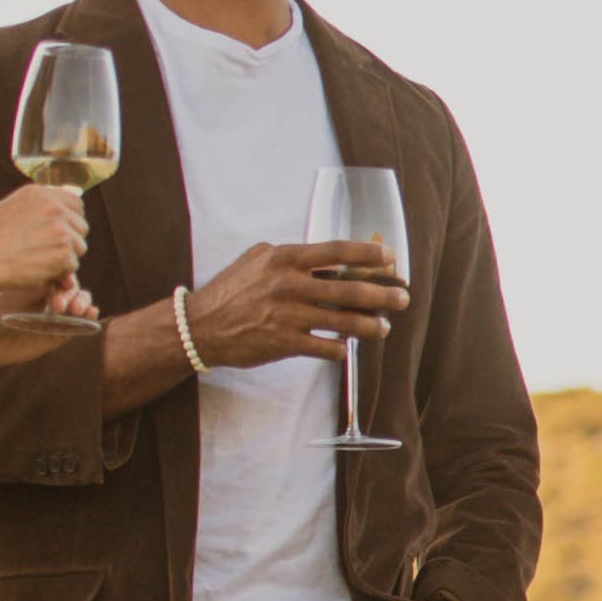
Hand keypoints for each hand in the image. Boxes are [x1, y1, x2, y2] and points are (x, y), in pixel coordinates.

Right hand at [0, 183, 87, 294]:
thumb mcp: (12, 208)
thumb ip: (39, 206)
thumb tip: (71, 201)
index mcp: (40, 193)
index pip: (76, 203)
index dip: (72, 219)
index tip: (63, 230)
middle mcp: (54, 207)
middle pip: (81, 226)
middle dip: (70, 240)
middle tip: (45, 250)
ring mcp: (61, 230)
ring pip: (80, 247)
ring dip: (65, 256)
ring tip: (36, 259)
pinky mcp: (64, 253)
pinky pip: (72, 265)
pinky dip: (59, 272)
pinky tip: (36, 269)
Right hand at [179, 240, 405, 367]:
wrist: (200, 327)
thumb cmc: (230, 291)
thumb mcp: (256, 260)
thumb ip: (289, 257)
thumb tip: (324, 258)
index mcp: (285, 259)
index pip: (337, 251)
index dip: (368, 255)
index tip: (390, 259)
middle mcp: (291, 285)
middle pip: (351, 289)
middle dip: (384, 295)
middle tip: (402, 299)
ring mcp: (290, 315)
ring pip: (346, 321)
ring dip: (371, 325)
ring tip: (384, 327)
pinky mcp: (286, 343)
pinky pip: (327, 348)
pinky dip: (341, 349)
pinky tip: (346, 348)